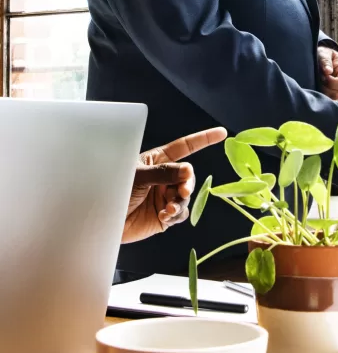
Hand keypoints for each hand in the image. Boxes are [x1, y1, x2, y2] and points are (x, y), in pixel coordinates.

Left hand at [122, 127, 226, 243]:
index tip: (221, 133)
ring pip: (185, 197)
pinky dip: (176, 213)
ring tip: (168, 207)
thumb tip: (188, 170)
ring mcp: (163, 197)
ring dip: (180, 201)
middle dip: (187, 183)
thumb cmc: (111, 189)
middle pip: (187, 176)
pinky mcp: (162, 216)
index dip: (202, 139)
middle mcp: (163, 178)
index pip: (184, 147)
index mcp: (156, 161)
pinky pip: (179, 213)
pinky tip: (165, 215)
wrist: (100, 219)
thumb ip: (163, 173)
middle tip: (182, 190)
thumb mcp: (138, 176)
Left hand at [318, 46, 337, 100]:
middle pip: (337, 93)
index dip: (333, 82)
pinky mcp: (328, 93)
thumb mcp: (324, 53)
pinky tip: (315, 87)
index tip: (324, 76)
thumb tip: (328, 71)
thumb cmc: (323, 54)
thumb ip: (326, 61)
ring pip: (331, 98)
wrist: (319, 57)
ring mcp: (335, 89)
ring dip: (322, 92)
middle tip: (319, 79)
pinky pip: (326, 99)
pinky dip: (320, 95)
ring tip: (316, 82)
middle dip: (326, 88)